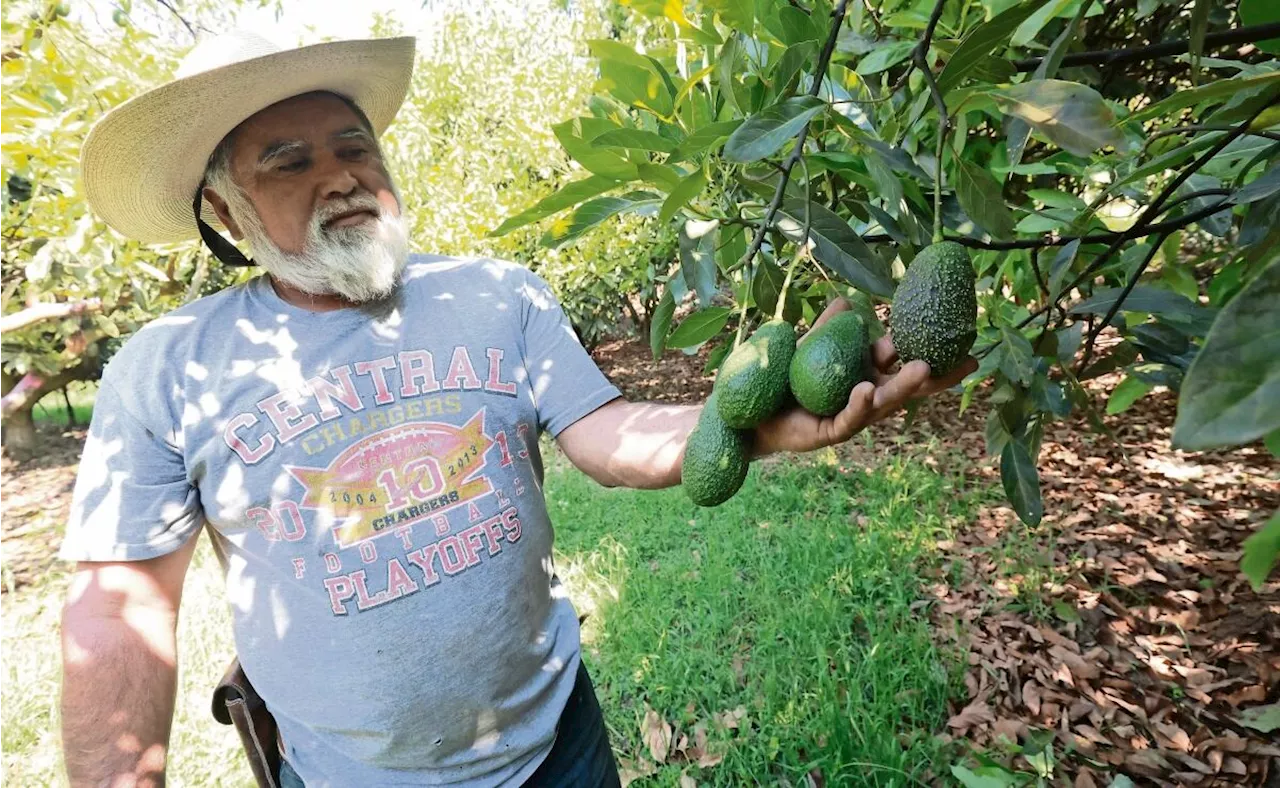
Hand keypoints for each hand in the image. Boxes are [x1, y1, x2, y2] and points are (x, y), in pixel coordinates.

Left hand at [752, 299, 976, 455]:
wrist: (750, 413)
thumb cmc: (782, 381)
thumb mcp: (806, 349)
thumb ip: (826, 329)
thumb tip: (844, 301)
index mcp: (866, 375)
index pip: (902, 363)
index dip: (929, 352)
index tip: (958, 339)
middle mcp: (865, 397)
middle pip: (907, 388)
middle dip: (937, 376)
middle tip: (968, 361)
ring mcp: (851, 416)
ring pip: (884, 403)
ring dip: (903, 386)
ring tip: (922, 368)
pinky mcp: (830, 433)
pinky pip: (849, 418)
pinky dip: (859, 403)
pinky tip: (867, 389)